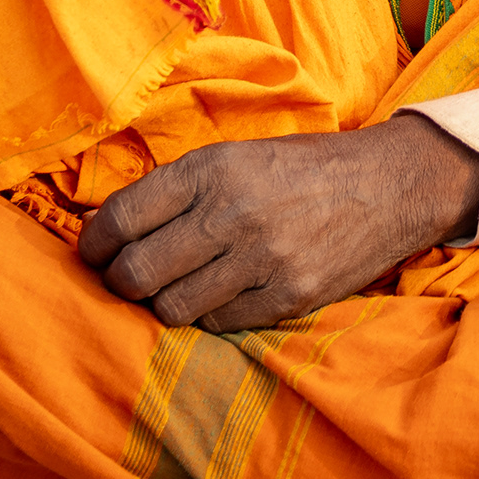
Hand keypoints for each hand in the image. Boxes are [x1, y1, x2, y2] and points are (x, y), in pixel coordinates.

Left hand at [77, 116, 478, 332]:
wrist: (386, 185)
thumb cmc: (301, 168)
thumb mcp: (236, 155)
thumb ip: (176, 188)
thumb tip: (103, 224)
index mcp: (212, 168)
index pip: (123, 217)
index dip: (94, 243)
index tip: (92, 253)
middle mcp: (231, 212)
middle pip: (137, 273)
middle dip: (120, 282)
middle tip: (125, 280)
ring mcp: (261, 259)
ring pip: (172, 308)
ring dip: (163, 303)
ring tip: (176, 287)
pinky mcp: (288, 296)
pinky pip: (218, 323)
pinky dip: (210, 313)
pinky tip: (222, 293)